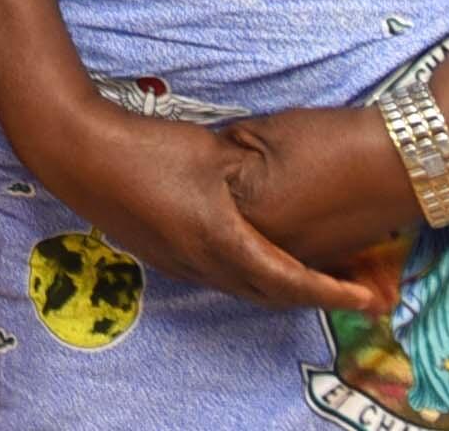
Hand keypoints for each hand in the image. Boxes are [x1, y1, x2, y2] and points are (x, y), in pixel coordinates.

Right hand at [18, 97, 380, 314]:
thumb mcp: (212, 154)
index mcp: (221, 242)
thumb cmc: (147, 149)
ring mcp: (179, 264)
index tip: (368, 298)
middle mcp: (203, 265)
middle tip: (353, 292)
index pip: (290, 281)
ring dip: (281, 289)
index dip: (332, 292)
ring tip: (315, 278)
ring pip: (244, 290)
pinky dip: (252, 278)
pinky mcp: (162, 255)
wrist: (80, 153)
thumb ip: (252, 173)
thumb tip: (283, 185)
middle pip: (270, 296)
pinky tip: (258, 257)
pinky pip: (220, 278)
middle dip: (314, 297)